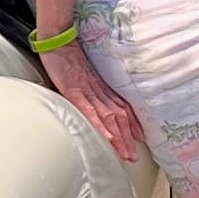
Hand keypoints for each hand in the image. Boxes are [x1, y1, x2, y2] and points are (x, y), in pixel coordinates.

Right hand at [41, 36, 144, 162]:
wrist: (58, 41)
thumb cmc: (67, 56)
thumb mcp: (82, 73)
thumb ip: (89, 87)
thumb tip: (92, 99)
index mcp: (101, 86)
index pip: (121, 107)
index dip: (132, 123)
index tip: (139, 138)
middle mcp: (99, 91)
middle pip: (118, 117)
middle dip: (127, 138)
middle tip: (133, 157)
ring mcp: (87, 92)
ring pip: (108, 117)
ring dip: (118, 138)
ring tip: (125, 154)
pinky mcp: (74, 92)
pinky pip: (89, 111)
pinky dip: (99, 125)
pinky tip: (106, 137)